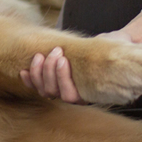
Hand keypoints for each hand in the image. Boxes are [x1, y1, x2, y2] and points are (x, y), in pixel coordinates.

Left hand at [21, 8, 141, 103]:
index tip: (63, 58)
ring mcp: (61, 91)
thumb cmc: (116, 47)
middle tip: (55, 52)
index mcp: (90, 94)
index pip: (71, 96)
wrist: (112, 46)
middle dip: (50, 72)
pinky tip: (23, 70)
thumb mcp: (117, 48)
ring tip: (40, 55)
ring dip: (38, 73)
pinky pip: (36, 87)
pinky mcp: (52, 83)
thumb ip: (113, 50)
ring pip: (43, 90)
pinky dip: (28, 80)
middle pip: (54, 93)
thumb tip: (118, 44)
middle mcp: (75, 97)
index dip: (63, 78)